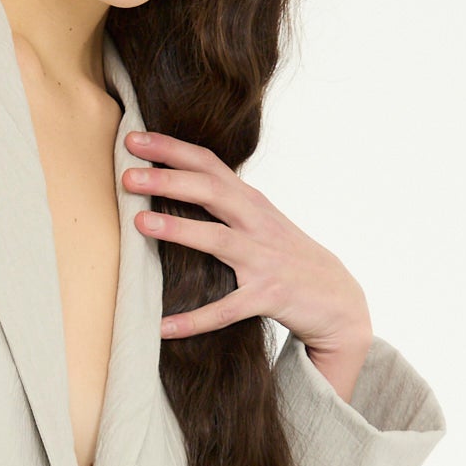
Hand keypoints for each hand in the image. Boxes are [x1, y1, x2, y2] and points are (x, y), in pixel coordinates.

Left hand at [123, 129, 373, 399]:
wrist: (338, 299)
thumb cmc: (288, 257)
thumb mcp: (260, 221)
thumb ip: (226, 203)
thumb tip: (176, 184)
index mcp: (250, 202)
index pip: (208, 163)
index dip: (171, 148)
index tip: (133, 139)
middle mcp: (257, 223)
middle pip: (210, 191)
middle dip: (168, 179)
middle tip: (126, 175)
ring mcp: (264, 260)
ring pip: (217, 239)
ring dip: (178, 229)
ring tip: (140, 223)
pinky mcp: (269, 296)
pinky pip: (226, 309)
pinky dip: (194, 319)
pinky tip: (163, 327)